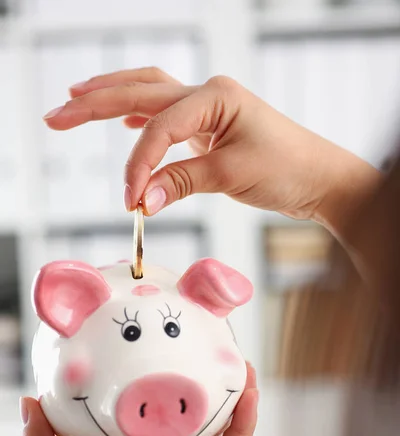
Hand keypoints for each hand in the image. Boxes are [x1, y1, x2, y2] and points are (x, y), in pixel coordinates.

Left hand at [20, 364, 257, 435]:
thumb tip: (31, 402)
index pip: (139, 415)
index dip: (146, 385)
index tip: (149, 351)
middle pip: (182, 417)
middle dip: (191, 385)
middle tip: (198, 348)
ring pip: (214, 431)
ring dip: (227, 398)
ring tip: (235, 362)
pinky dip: (244, 426)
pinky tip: (250, 395)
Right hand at [43, 67, 380, 230]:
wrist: (320, 178)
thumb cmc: (288, 169)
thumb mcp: (231, 175)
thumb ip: (181, 183)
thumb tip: (140, 201)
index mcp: (215, 97)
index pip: (159, 128)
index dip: (138, 164)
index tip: (129, 200)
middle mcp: (208, 95)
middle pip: (141, 91)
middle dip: (96, 102)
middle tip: (58, 114)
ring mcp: (208, 110)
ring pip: (150, 96)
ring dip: (112, 98)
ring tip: (75, 100)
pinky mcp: (209, 128)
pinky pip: (166, 116)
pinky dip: (140, 118)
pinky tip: (123, 122)